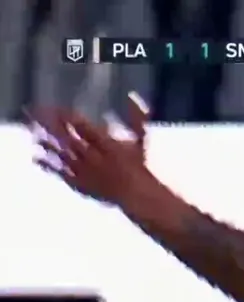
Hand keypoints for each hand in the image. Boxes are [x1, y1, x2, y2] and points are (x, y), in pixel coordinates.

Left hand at [28, 92, 154, 205]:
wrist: (136, 195)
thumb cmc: (138, 166)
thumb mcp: (140, 139)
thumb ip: (136, 118)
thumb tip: (133, 95)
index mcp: (106, 143)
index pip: (82, 125)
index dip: (67, 116)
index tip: (56, 108)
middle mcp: (92, 155)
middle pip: (66, 137)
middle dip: (49, 125)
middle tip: (35, 115)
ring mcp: (84, 170)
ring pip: (61, 153)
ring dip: (46, 143)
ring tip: (34, 133)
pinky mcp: (79, 183)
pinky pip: (60, 173)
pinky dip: (47, 166)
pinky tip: (36, 159)